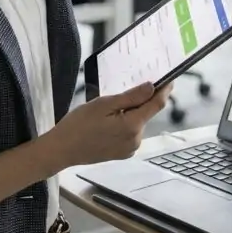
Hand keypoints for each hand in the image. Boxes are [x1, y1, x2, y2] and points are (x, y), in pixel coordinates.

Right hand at [46, 82, 172, 168]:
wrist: (62, 150)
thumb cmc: (78, 124)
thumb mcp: (103, 104)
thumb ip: (130, 97)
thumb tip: (152, 87)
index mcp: (132, 126)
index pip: (156, 104)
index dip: (164, 90)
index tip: (169, 79)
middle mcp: (136, 139)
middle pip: (146, 114)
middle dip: (140, 101)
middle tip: (123, 91)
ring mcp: (130, 149)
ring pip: (137, 123)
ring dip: (131, 113)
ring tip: (109, 109)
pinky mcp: (123, 154)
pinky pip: (130, 133)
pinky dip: (125, 124)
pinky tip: (108, 122)